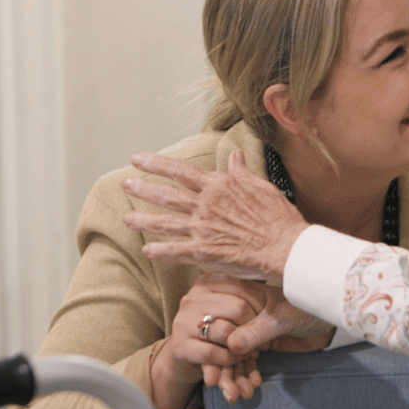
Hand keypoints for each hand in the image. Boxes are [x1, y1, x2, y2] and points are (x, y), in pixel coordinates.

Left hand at [124, 149, 308, 281]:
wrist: (284, 245)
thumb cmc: (277, 216)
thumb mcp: (260, 185)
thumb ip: (241, 171)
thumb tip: (234, 155)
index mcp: (218, 186)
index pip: (180, 171)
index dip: (156, 164)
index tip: (137, 159)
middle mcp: (205, 205)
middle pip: (166, 194)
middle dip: (142, 188)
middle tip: (125, 184)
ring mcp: (202, 229)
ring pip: (165, 222)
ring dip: (143, 220)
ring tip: (126, 218)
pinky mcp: (204, 252)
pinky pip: (175, 251)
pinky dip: (159, 250)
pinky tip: (146, 250)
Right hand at [150, 273, 266, 408]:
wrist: (188, 355)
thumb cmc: (218, 326)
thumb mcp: (231, 306)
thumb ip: (248, 293)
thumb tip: (269, 272)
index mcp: (206, 282)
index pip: (243, 287)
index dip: (261, 305)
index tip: (268, 319)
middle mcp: (191, 298)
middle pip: (238, 309)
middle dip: (255, 327)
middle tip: (264, 340)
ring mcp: (182, 322)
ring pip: (226, 332)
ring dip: (245, 346)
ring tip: (253, 351)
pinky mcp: (179, 346)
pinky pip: (214, 353)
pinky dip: (231, 358)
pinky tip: (237, 358)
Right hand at [200, 281, 336, 400]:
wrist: (330, 321)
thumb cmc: (309, 307)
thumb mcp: (282, 318)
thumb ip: (257, 330)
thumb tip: (231, 345)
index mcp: (241, 294)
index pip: (216, 319)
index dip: (212, 344)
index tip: (211, 367)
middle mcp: (241, 311)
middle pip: (220, 340)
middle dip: (220, 367)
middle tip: (219, 387)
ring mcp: (248, 329)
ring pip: (231, 355)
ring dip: (232, 377)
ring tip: (236, 395)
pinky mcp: (257, 344)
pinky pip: (245, 363)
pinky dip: (245, 377)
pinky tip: (250, 388)